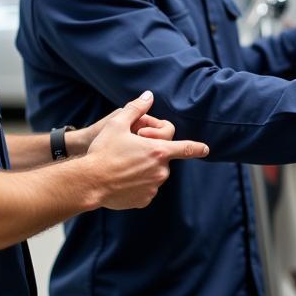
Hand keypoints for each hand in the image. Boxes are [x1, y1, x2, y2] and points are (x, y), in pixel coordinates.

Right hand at [80, 91, 206, 208]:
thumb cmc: (103, 151)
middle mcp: (160, 171)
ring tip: (122, 166)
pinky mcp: (144, 200)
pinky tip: (122, 180)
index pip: (186, 148)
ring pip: (153, 174)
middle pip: (162, 159)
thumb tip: (149, 95)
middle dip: (151, 155)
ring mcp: (153, 187)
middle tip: (130, 151)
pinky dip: (137, 184)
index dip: (197, 148)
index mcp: (159, 151)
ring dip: (144, 169)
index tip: (205, 149)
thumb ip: (136, 108)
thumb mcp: (117, 124)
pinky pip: (145, 189)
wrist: (89, 182)